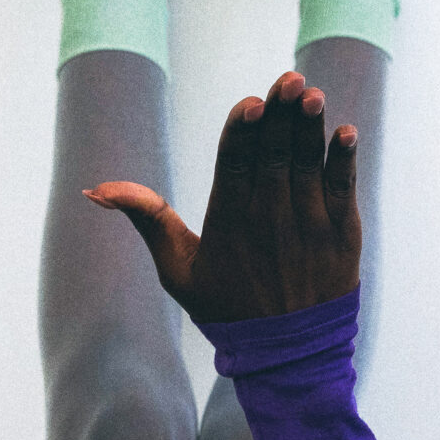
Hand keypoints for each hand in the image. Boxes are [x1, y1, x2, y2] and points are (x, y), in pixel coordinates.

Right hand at [85, 70, 361, 323]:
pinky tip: (345, 132)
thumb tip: (95, 189)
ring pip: (308, 165)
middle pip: (273, 156)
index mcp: (228, 223)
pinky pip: (343, 189)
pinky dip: (344, 160)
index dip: (244, 131)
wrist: (287, 358)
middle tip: (287, 81)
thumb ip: (146, 219)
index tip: (251, 103)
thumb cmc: (227, 309)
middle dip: (280, 116)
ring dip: (310, 128)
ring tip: (310, 94)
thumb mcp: (177, 270)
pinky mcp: (342, 237)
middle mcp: (269, 222)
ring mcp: (309, 228)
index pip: (235, 165)